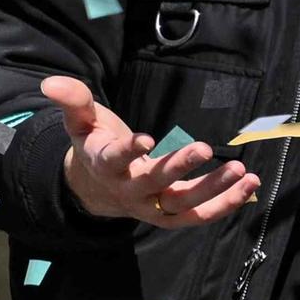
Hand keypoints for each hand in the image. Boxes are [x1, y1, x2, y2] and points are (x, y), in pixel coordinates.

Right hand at [46, 75, 254, 227]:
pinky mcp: (172, 215)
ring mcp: (152, 206)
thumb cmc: (96, 146)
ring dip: (213, 190)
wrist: (97, 188)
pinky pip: (199, 216)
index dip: (128, 150)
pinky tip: (249, 185)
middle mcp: (129, 189)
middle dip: (178, 167)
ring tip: (240, 170)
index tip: (145, 138)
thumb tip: (51, 83)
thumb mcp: (82, 122)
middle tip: (203, 148)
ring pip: (182, 204)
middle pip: (154, 183)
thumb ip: (73, 102)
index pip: (114, 160)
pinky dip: (226, 204)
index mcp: (105, 164)